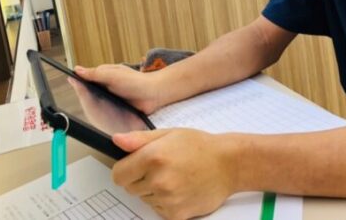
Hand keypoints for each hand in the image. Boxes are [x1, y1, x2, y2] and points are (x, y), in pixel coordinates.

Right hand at [75, 64, 162, 113]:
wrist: (153, 94)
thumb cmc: (135, 81)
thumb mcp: (112, 76)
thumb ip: (95, 74)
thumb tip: (77, 69)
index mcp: (104, 74)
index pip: (86, 77)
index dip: (78, 80)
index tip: (70, 82)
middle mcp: (106, 84)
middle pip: (89, 90)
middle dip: (84, 93)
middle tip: (78, 97)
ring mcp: (111, 95)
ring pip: (96, 100)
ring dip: (92, 103)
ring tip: (85, 108)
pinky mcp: (117, 106)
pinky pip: (105, 109)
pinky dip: (101, 111)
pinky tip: (97, 115)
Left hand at [112, 129, 235, 219]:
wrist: (229, 164)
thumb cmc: (200, 146)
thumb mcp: (168, 134)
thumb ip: (139, 139)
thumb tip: (116, 140)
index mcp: (153, 157)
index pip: (118, 175)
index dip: (125, 169)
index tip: (134, 165)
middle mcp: (158, 180)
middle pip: (129, 188)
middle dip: (139, 178)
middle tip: (160, 167)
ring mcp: (167, 199)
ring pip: (144, 199)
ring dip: (153, 190)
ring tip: (174, 176)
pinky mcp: (176, 215)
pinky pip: (157, 210)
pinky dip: (165, 202)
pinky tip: (180, 188)